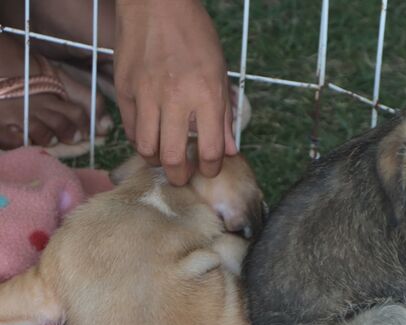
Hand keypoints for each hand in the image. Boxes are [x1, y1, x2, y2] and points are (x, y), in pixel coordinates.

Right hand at [114, 0, 236, 184]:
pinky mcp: (124, 89)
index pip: (210, 150)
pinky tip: (150, 137)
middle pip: (173, 157)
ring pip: (146, 148)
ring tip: (165, 157)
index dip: (211, 168)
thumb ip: (224, 114)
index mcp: (206, 95)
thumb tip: (230, 149)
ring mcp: (146, 95)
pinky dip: (140, 139)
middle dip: (180, 175)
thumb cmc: (194, 34)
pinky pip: (130, 128)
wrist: (156, 3)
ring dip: (157, 160)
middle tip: (183, 175)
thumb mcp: (220, 72)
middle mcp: (175, 99)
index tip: (210, 169)